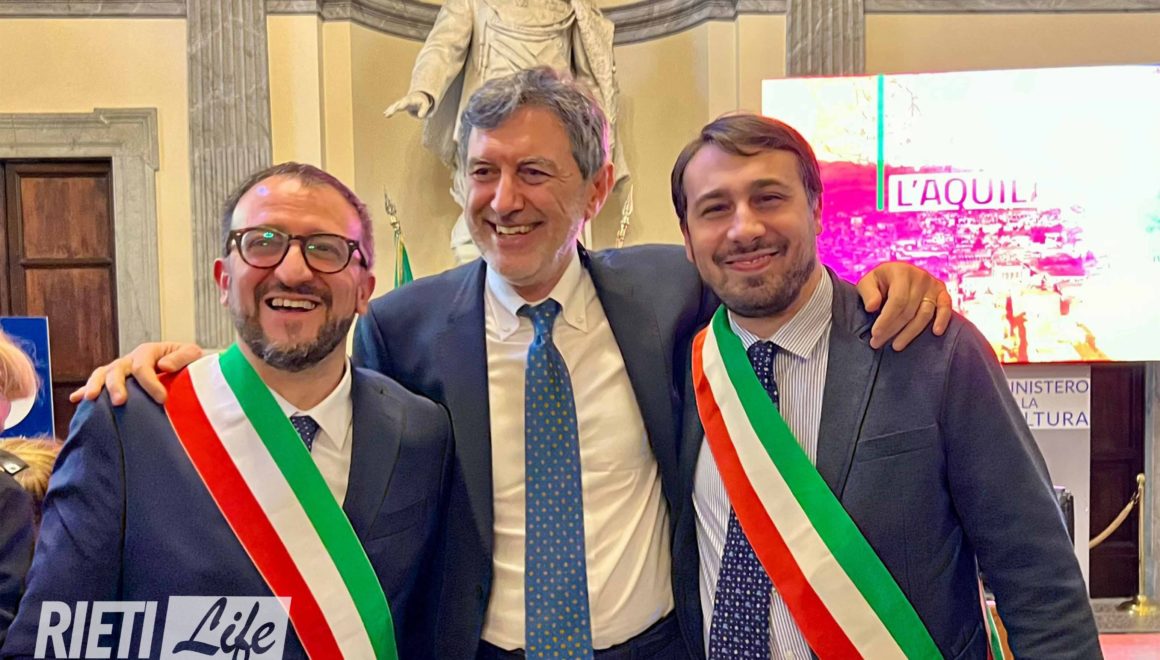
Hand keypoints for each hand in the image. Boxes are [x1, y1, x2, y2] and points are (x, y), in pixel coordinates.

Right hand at [69, 342, 203, 405]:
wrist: (185, 368)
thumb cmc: (189, 363)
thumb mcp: (192, 355)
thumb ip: (182, 357)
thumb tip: (163, 365)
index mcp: (149, 351)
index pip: (143, 367)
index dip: (150, 383)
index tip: (162, 399)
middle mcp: (131, 359)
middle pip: (117, 370)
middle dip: (117, 386)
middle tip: (120, 402)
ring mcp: (121, 369)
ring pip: (102, 374)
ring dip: (95, 386)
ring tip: (91, 398)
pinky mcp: (116, 381)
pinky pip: (97, 383)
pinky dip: (84, 390)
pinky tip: (75, 399)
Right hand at [384, 92, 433, 119]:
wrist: (418, 96)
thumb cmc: (422, 102)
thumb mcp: (425, 105)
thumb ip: (424, 111)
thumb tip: (420, 117)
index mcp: (410, 100)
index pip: (405, 102)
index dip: (402, 105)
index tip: (398, 108)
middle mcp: (404, 101)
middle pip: (398, 104)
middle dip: (394, 108)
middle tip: (389, 113)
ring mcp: (401, 102)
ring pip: (394, 106)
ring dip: (390, 110)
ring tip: (386, 115)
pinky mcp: (399, 105)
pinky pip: (393, 108)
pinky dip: (390, 110)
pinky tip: (385, 114)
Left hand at [856, 262, 951, 350]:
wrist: (895, 274)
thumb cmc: (880, 282)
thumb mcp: (868, 282)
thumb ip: (868, 293)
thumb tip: (871, 307)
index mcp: (901, 272)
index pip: (897, 301)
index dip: (886, 319)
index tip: (875, 334)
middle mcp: (920, 277)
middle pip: (909, 310)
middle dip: (892, 329)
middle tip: (877, 343)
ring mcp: (933, 285)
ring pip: (924, 314)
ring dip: (910, 333)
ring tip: (896, 346)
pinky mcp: (942, 292)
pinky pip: (945, 308)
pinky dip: (943, 320)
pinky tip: (936, 332)